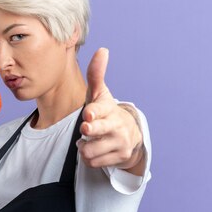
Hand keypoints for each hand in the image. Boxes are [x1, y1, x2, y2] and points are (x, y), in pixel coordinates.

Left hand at [77, 48, 144, 172]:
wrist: (128, 135)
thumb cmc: (107, 112)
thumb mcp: (100, 94)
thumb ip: (96, 75)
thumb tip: (102, 50)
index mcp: (110, 109)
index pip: (101, 109)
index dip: (94, 112)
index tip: (88, 114)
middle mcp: (117, 126)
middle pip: (100, 130)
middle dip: (92, 130)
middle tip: (86, 128)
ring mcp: (119, 143)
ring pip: (91, 150)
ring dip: (83, 148)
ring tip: (86, 141)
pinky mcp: (119, 157)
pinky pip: (93, 162)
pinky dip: (89, 158)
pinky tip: (93, 150)